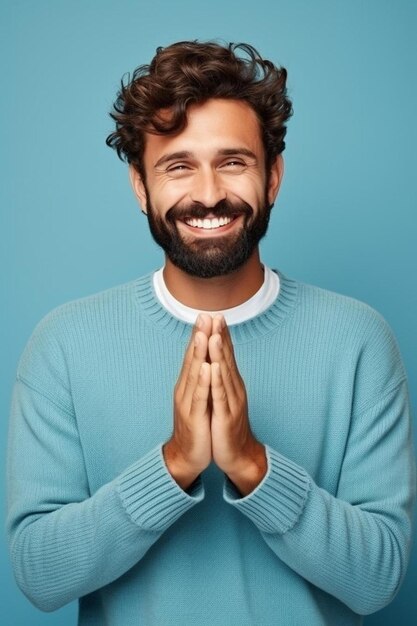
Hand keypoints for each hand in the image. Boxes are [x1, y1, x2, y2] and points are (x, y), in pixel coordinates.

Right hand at [163, 314, 212, 489]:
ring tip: (203, 334)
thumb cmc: (197, 424)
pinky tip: (206, 368)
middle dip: (199, 336)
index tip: (208, 314)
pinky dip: (202, 381)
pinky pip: (198, 396)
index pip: (195, 354)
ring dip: (198, 353)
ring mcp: (188, 402)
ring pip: (194, 373)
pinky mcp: (193, 417)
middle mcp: (185, 388)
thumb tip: (207, 357)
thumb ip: (201, 377)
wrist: (188, 455)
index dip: (201, 334)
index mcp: (189, 383)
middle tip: (204, 315)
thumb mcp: (200, 397)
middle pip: (193, 358)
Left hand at [209, 315, 266, 495]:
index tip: (216, 315)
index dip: (222, 335)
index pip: (226, 355)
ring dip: (220, 354)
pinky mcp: (225, 417)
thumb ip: (221, 379)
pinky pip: (220, 396)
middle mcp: (234, 389)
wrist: (237, 455)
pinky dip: (217, 381)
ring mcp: (231, 402)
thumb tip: (215, 360)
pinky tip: (214, 367)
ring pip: (224, 374)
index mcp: (231, 384)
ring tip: (215, 335)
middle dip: (221, 337)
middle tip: (217, 316)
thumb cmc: (227, 426)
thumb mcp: (223, 398)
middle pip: (227, 359)